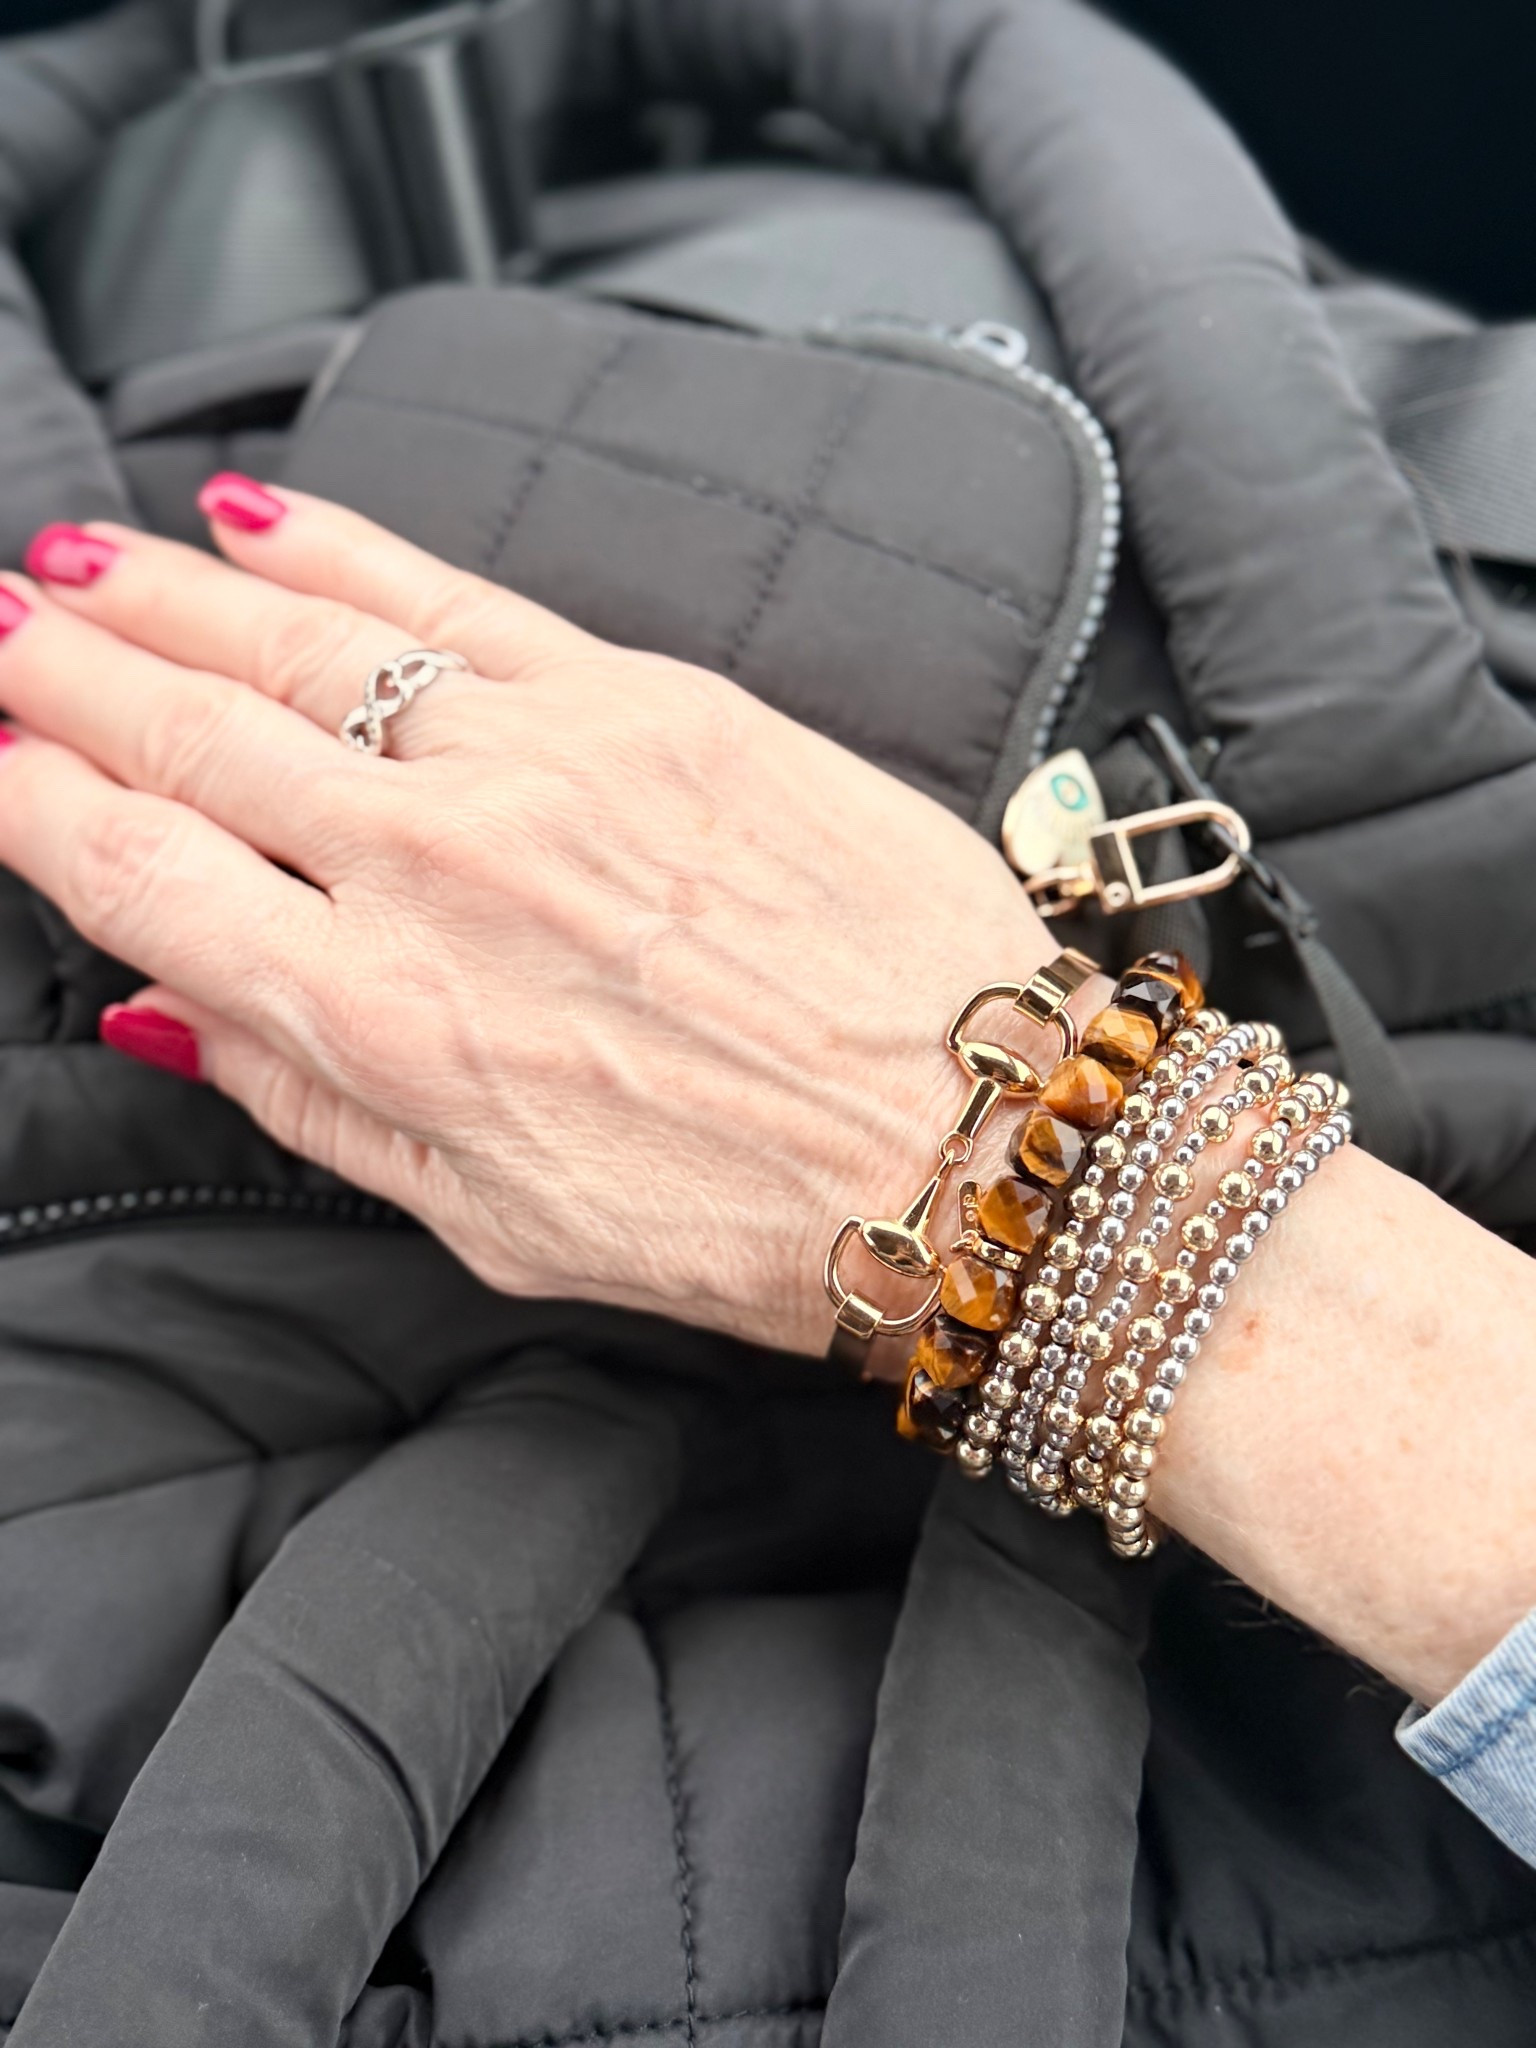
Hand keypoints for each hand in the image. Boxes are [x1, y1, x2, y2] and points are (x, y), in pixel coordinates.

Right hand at [0, 484, 1058, 1354]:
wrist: (966, 1135)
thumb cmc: (742, 1212)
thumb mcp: (494, 1224)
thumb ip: (315, 1104)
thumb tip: (172, 1007)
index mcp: (382, 1022)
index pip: (141, 876)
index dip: (30, 804)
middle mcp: (437, 871)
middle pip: (193, 736)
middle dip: (64, 675)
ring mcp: (544, 765)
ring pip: (304, 646)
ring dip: (169, 596)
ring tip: (79, 568)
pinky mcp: (653, 699)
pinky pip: (458, 594)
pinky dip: (344, 548)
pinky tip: (261, 518)